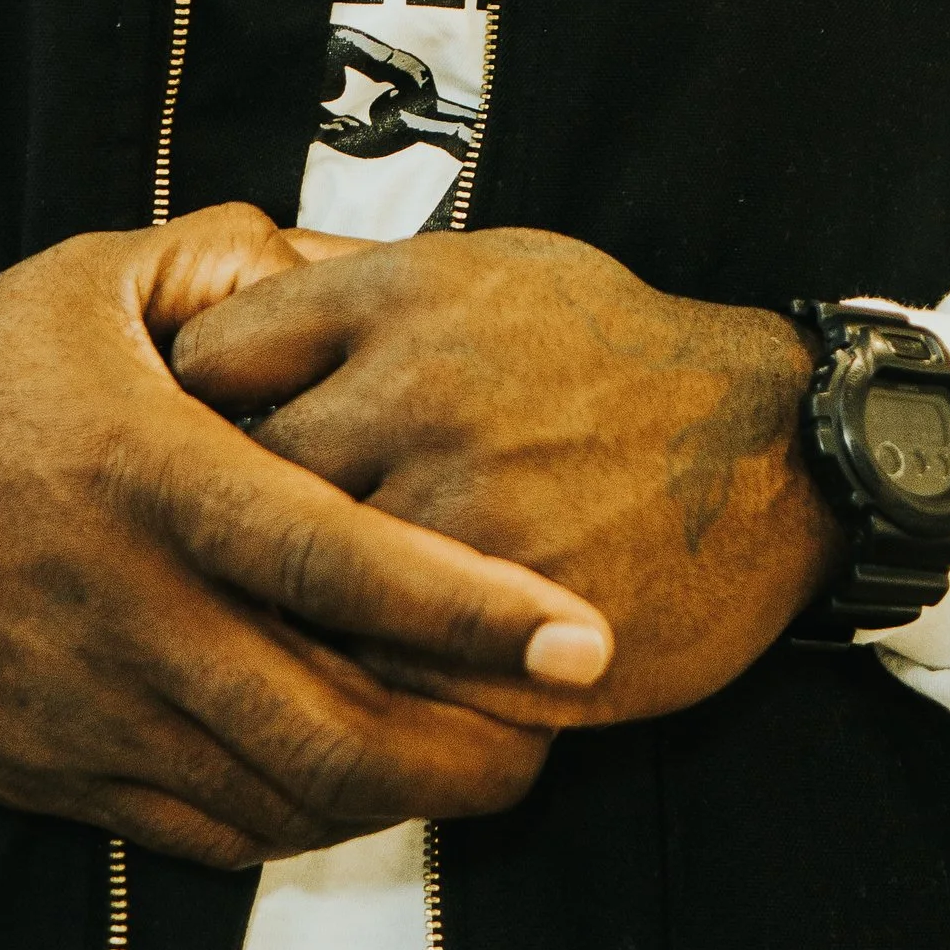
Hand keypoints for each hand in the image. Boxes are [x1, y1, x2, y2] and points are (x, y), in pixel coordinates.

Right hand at [0, 205, 613, 871]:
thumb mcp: (97, 276)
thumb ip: (234, 261)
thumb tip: (348, 263)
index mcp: (150, 471)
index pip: (335, 558)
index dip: (470, 608)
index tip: (580, 634)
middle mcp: (124, 603)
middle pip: (329, 722)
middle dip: (470, 750)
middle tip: (559, 728)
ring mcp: (89, 704)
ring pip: (280, 798)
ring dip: (400, 799)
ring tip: (486, 764)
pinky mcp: (58, 772)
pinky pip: (208, 833)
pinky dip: (301, 824)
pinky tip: (358, 784)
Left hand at [171, 230, 848, 728]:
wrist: (771, 448)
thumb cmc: (617, 349)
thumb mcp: (482, 266)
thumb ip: (353, 283)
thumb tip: (232, 288)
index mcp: (401, 303)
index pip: (212, 357)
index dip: (180, 404)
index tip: (177, 435)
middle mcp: (417, 401)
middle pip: (239, 481)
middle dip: (212, 520)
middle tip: (203, 546)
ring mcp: (460, 522)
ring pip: (295, 592)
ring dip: (275, 614)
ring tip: (261, 620)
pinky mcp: (504, 631)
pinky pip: (379, 677)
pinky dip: (352, 683)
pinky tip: (347, 674)